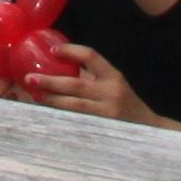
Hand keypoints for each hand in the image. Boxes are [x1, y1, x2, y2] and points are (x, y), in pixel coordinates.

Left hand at [23, 43, 152, 126]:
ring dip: (53, 100)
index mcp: (113, 76)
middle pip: (76, 85)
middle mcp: (111, 93)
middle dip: (51, 82)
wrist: (150, 130)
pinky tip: (49, 115)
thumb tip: (57, 65)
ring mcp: (108, 114)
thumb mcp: (113, 84)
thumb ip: (91, 76)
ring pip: (75, 106)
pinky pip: (80, 122)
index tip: (52, 50)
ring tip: (36, 95)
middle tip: (30, 78)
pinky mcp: (105, 130)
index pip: (91, 56)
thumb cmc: (125, 103)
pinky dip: (63, 118)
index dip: (71, 51)